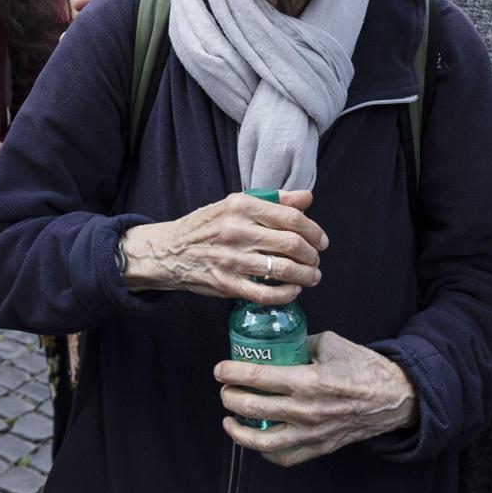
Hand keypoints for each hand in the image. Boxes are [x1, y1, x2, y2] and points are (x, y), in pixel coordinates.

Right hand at [119, 189, 325, 304]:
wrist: (170, 251)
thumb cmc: (207, 226)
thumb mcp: (236, 204)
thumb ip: (274, 200)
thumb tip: (308, 198)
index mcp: (241, 206)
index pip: (291, 217)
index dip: (314, 230)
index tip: (321, 241)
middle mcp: (237, 230)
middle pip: (292, 244)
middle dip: (313, 255)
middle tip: (316, 260)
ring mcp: (231, 259)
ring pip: (283, 270)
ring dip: (306, 276)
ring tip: (311, 277)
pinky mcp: (227, 284)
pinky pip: (266, 294)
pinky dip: (287, 294)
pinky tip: (292, 290)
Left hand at [216, 331, 416, 465]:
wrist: (394, 397)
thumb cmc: (365, 368)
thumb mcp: (332, 344)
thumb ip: (302, 344)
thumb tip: (280, 345)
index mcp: (308, 380)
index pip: (258, 377)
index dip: (232, 373)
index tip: (220, 370)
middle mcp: (306, 410)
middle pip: (252, 408)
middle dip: (230, 398)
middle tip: (225, 390)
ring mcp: (311, 433)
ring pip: (262, 441)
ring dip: (239, 431)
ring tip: (230, 420)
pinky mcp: (319, 447)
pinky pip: (284, 457)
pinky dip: (265, 451)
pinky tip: (258, 439)